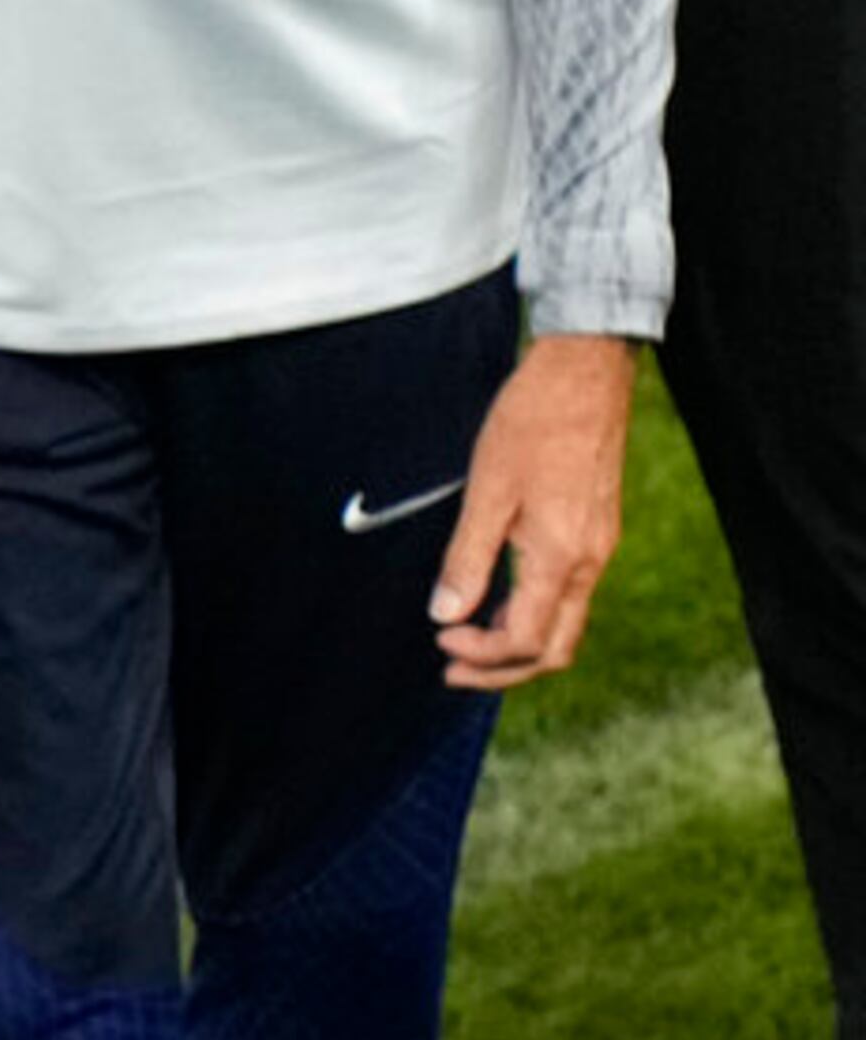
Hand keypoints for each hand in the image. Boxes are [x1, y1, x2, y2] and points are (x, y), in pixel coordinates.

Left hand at [430, 334, 632, 690]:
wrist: (586, 370)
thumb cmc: (533, 421)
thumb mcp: (487, 492)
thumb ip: (466, 560)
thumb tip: (445, 614)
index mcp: (561, 557)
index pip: (524, 641)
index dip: (480, 656)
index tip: (440, 641)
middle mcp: (589, 560)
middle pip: (554, 648)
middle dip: (502, 669)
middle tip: (453, 667)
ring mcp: (598, 546)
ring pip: (564, 624)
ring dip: (516, 643)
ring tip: (467, 639)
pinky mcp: (597, 531)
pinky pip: (568, 594)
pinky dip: (532, 612)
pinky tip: (495, 602)